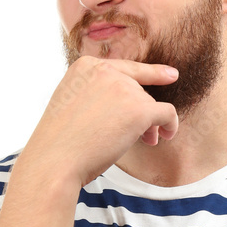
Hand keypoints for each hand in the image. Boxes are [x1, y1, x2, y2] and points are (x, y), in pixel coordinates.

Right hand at [23, 56, 179, 187]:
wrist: (55, 160)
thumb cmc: (61, 143)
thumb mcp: (72, 104)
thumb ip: (96, 94)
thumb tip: (134, 103)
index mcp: (85, 67)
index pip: (124, 68)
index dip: (150, 73)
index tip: (170, 75)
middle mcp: (105, 70)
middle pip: (138, 89)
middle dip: (141, 112)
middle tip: (144, 138)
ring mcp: (123, 87)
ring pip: (150, 104)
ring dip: (150, 124)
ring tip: (146, 142)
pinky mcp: (139, 108)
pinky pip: (167, 113)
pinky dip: (171, 124)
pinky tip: (167, 135)